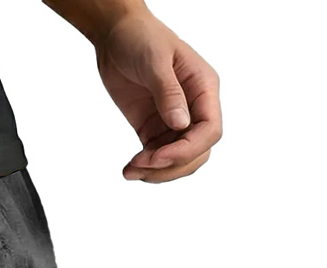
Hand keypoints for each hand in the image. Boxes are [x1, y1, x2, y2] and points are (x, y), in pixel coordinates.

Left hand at [95, 10, 221, 181]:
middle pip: (197, 152)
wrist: (115, 36)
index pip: (210, 130)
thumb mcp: (155, 61)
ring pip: (178, 160)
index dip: (188, 150)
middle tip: (141, 166)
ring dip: (157, 173)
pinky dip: (145, 168)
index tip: (157, 156)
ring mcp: (173, 120)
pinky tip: (129, 169)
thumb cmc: (140, 38)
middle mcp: (193, 107)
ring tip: (131, 171)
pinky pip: (157, 157)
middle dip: (172, 167)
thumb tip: (181, 124)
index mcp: (203, 88)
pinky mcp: (153, 128)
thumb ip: (169, 92)